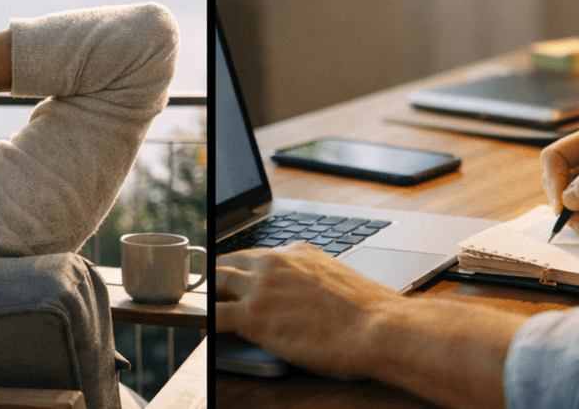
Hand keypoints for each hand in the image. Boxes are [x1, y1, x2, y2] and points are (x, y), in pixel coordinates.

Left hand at [216, 243, 399, 379]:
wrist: (378, 327)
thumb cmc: (370, 312)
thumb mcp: (338, 279)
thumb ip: (315, 279)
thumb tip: (311, 295)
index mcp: (297, 252)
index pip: (256, 255)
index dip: (243, 268)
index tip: (237, 276)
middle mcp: (275, 263)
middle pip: (230, 263)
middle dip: (218, 276)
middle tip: (210, 287)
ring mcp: (261, 289)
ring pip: (217, 284)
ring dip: (208, 294)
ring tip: (200, 305)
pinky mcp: (254, 317)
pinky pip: (215, 316)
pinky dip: (204, 321)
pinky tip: (200, 327)